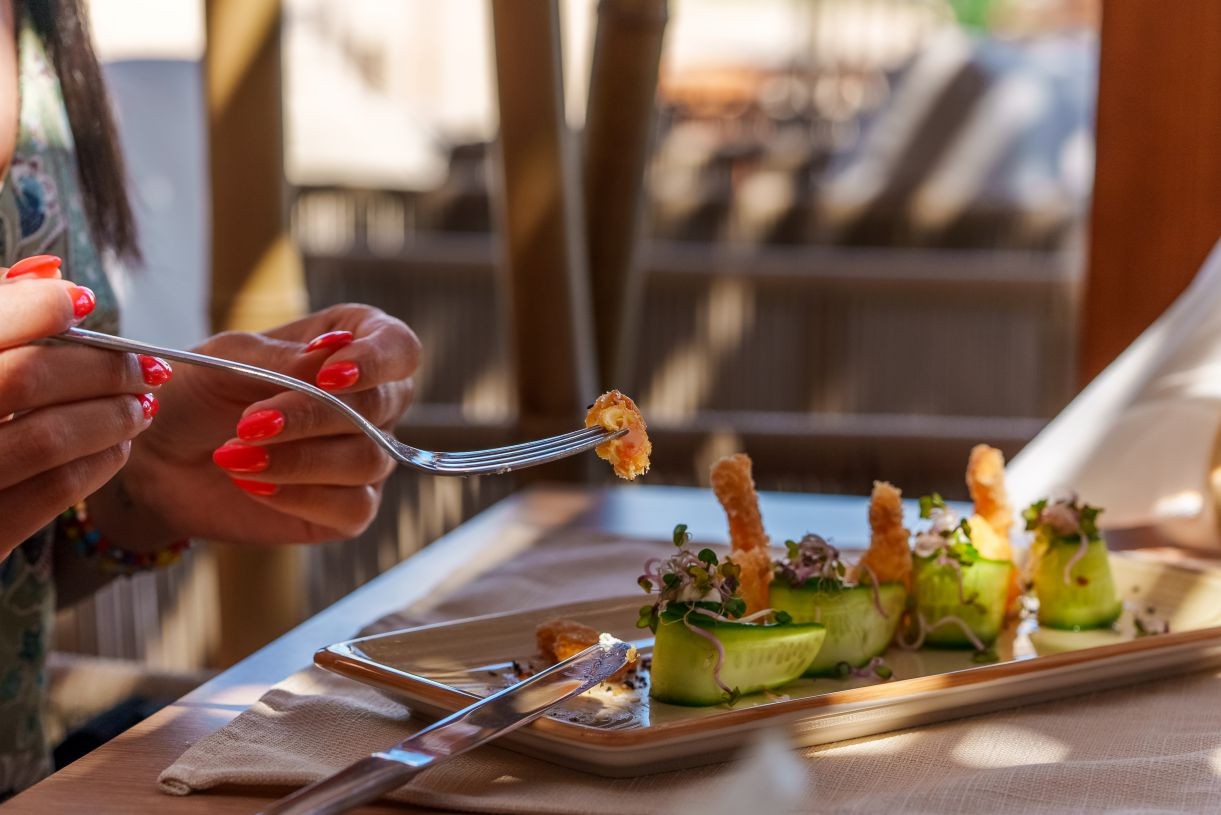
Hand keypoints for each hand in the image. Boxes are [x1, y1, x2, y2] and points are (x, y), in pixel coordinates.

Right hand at [0, 256, 164, 557]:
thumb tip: (50, 273)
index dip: (36, 308)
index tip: (84, 301)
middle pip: (23, 379)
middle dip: (98, 368)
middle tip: (144, 367)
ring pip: (45, 438)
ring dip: (111, 416)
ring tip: (142, 406)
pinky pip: (51, 492)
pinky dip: (97, 463)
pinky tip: (118, 448)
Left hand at [98, 304, 419, 544]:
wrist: (157, 458)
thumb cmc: (197, 393)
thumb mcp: (229, 358)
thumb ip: (284, 358)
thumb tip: (334, 356)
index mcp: (352, 348)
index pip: (399, 347)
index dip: (377, 359)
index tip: (329, 374)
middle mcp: (370, 403)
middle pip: (382, 405)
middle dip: (313, 415)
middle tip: (251, 422)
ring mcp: (364, 457)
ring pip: (369, 458)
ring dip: (299, 458)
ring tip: (234, 455)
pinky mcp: (348, 509)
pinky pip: (355, 507)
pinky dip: (301, 496)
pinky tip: (254, 485)